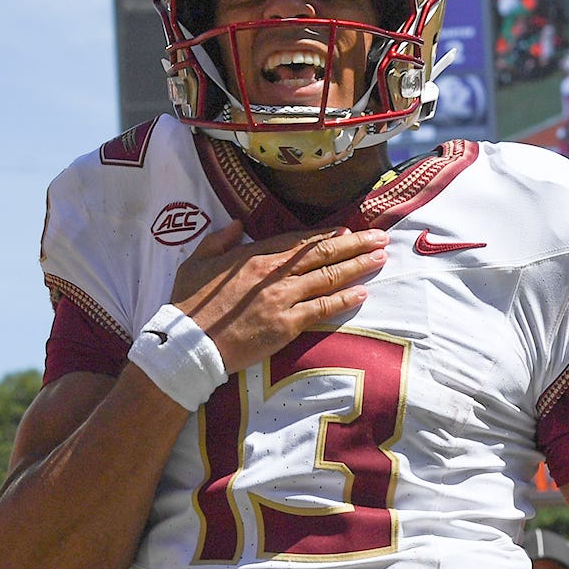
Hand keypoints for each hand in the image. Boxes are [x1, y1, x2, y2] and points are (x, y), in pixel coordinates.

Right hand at [170, 224, 387, 374]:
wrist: (189, 343)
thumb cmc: (188, 304)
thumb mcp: (196, 262)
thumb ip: (219, 240)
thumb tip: (237, 224)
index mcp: (253, 256)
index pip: (298, 241)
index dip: (325, 235)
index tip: (346, 229)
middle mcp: (273, 273)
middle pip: (322, 254)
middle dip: (354, 244)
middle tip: (379, 238)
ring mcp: (282, 299)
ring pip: (328, 278)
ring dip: (357, 267)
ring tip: (379, 259)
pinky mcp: (286, 325)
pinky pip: (322, 309)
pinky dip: (344, 299)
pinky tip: (362, 293)